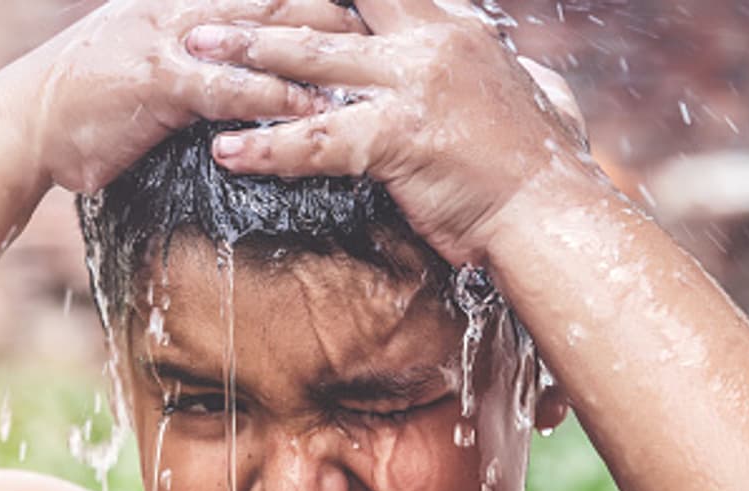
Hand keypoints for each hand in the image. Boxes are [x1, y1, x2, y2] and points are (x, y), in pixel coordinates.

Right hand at [9, 0, 366, 192]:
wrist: (23, 123)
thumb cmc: (91, 98)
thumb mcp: (152, 59)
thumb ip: (203, 55)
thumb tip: (251, 65)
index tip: (381, 7)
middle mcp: (186, 5)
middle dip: (343, 11)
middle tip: (401, 31)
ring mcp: (172, 38)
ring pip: (266, 31)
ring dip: (325, 48)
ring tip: (379, 68)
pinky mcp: (159, 82)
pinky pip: (230, 86)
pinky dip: (275, 95)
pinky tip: (315, 109)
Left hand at [185, 0, 589, 265]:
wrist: (554, 212)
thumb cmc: (542, 166)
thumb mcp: (535, 97)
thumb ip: (507, 70)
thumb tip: (512, 64)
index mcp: (455, 31)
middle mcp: (431, 44)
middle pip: (333, 8)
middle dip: (270, 3)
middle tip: (214, 3)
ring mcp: (415, 84)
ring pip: (313, 59)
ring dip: (248, 52)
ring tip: (194, 51)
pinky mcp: (403, 135)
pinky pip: (320, 140)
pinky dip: (270, 147)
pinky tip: (226, 152)